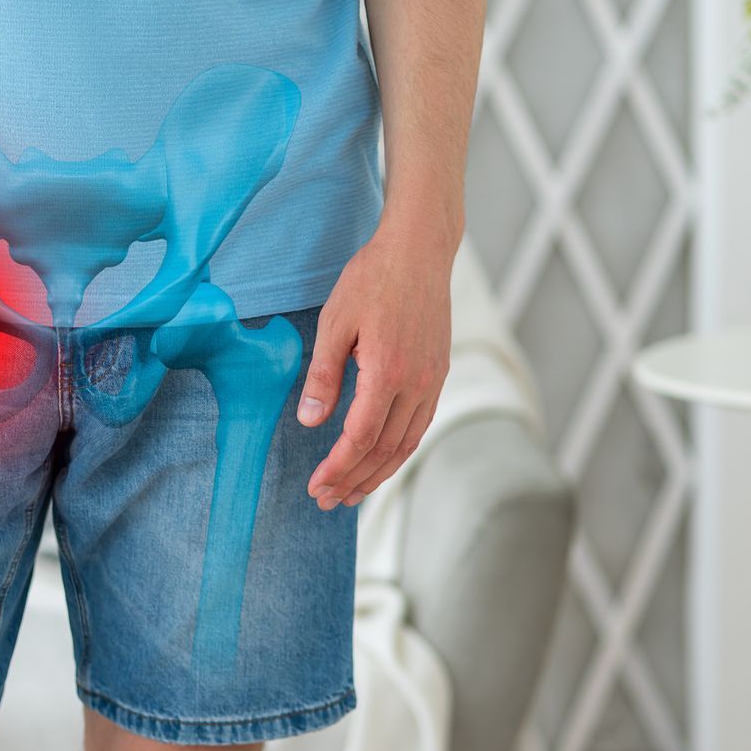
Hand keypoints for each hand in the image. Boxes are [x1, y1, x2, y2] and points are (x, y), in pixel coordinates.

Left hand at [298, 218, 454, 509]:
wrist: (419, 251)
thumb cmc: (372, 279)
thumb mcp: (335, 322)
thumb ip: (323, 375)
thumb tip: (311, 422)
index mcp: (388, 371)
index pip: (361, 438)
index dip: (338, 467)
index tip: (316, 486)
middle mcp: (418, 383)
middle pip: (385, 450)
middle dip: (354, 480)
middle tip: (327, 499)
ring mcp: (433, 380)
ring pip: (406, 443)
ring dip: (378, 473)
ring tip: (351, 492)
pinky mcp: (439, 374)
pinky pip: (419, 425)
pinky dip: (398, 451)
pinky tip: (380, 459)